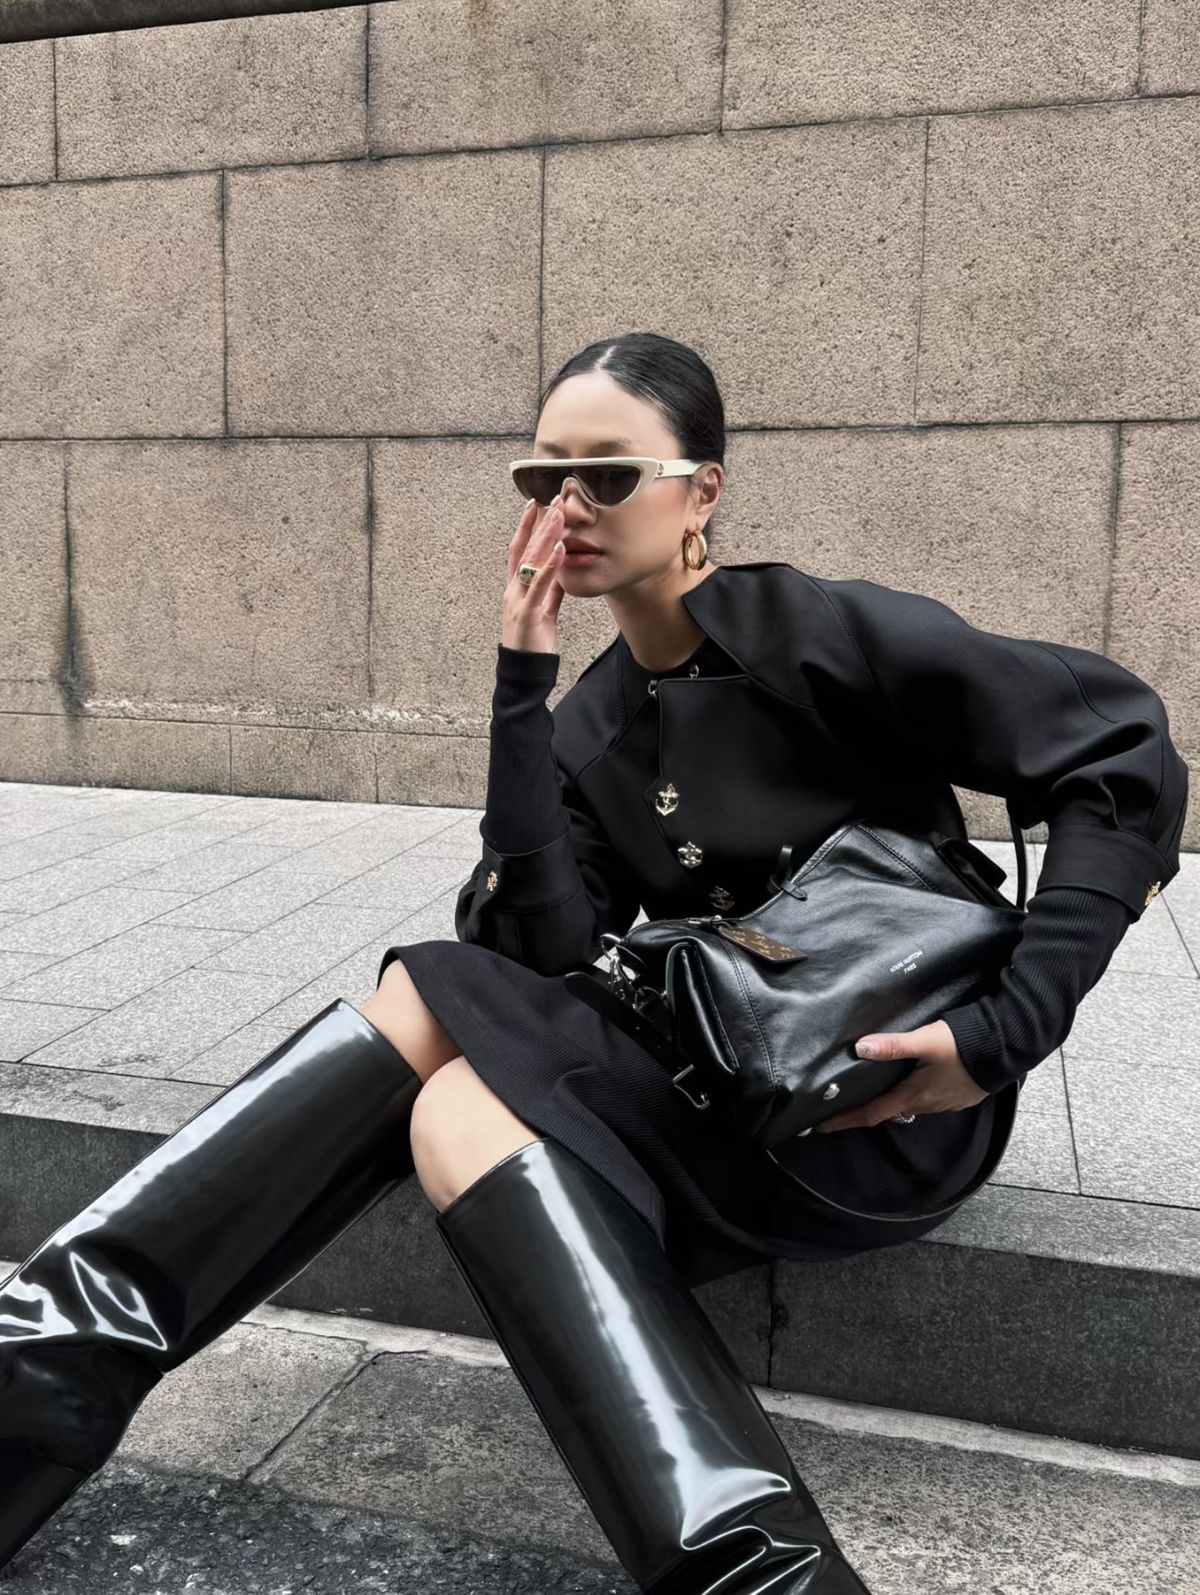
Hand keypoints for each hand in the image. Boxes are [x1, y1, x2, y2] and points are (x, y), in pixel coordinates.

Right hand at [501, 495, 567, 654]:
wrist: (524, 670)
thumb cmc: (533, 640)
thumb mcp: (544, 609)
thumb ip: (551, 589)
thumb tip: (561, 571)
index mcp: (515, 587)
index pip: (518, 549)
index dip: (525, 525)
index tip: (535, 503)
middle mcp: (513, 589)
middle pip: (526, 548)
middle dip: (540, 522)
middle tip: (553, 499)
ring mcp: (519, 599)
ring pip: (531, 561)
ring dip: (546, 536)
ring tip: (558, 514)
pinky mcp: (529, 613)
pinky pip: (540, 586)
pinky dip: (550, 566)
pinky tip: (561, 550)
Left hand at [817, 1020, 987, 1131]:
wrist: (1007, 1050)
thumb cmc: (964, 1045)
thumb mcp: (925, 1041)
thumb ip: (893, 1045)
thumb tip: (860, 1048)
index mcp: (914, 1095)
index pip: (872, 1113)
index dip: (846, 1120)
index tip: (822, 1127)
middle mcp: (926, 1105)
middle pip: (888, 1112)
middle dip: (865, 1111)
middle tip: (843, 1106)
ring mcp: (944, 1103)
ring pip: (908, 1106)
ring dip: (889, 1103)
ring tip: (872, 1092)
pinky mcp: (958, 1097)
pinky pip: (927, 1101)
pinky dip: (910, 1096)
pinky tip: (908, 1083)